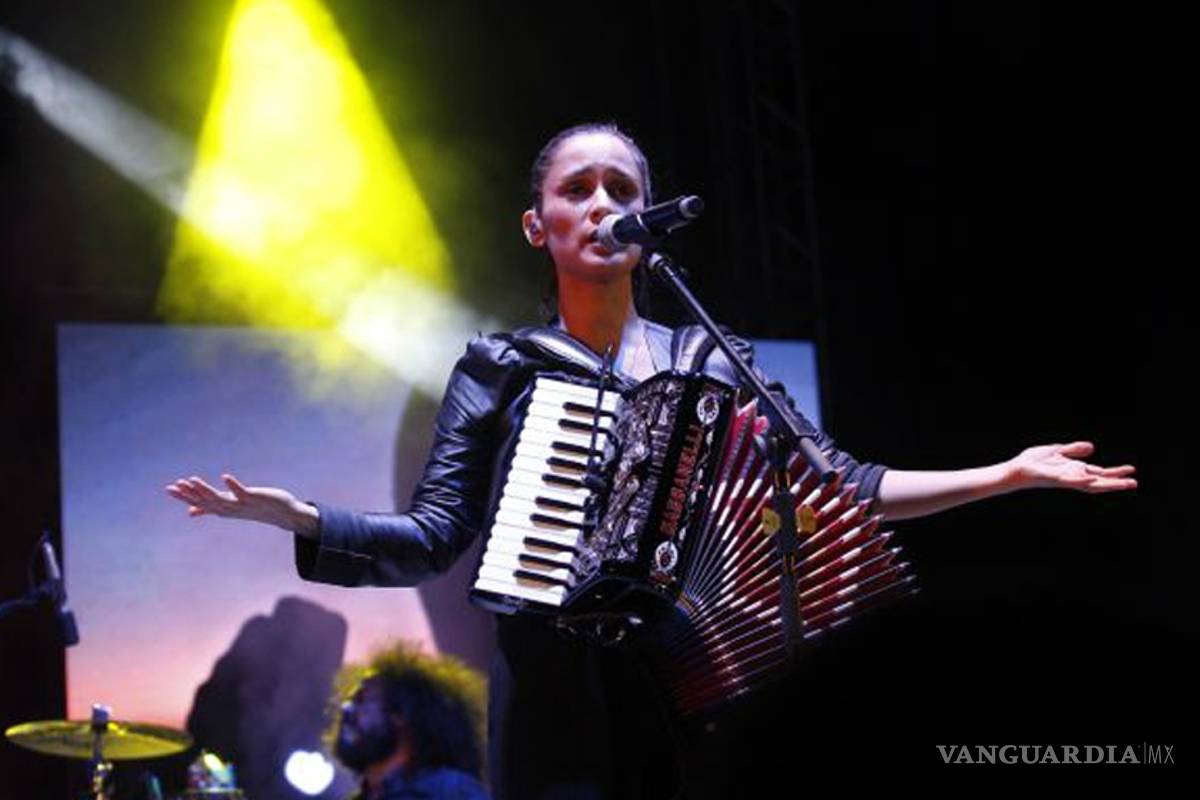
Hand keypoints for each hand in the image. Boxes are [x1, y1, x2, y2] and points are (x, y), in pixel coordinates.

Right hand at [164, 473, 318, 535]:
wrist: (284, 515)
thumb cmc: (257, 509)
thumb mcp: (231, 508)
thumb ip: (210, 509)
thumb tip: (190, 512)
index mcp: (224, 508)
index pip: (200, 503)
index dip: (185, 496)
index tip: (169, 488)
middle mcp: (230, 509)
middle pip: (206, 501)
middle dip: (190, 494)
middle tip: (175, 485)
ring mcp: (242, 505)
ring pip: (220, 499)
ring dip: (206, 490)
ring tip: (192, 479)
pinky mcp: (255, 499)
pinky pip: (242, 493)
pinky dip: (233, 486)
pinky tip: (225, 476)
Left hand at [1007, 442, 1136, 493]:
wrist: (1016, 468)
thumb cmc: (1034, 461)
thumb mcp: (1058, 451)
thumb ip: (1074, 450)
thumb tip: (1093, 447)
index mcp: (1074, 470)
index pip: (1099, 473)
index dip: (1115, 472)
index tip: (1132, 469)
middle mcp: (1072, 476)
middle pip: (1099, 481)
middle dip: (1116, 482)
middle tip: (1135, 483)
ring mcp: (1065, 479)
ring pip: (1089, 484)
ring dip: (1106, 484)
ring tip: (1123, 484)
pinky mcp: (1055, 479)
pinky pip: (1070, 481)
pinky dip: (1081, 481)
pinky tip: (1092, 480)